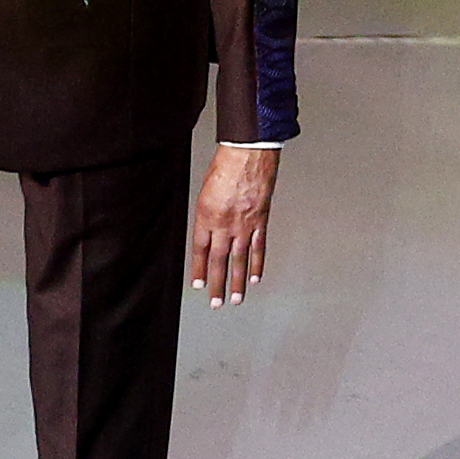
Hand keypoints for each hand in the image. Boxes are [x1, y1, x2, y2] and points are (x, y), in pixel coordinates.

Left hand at [188, 144, 276, 307]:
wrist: (248, 155)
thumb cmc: (226, 167)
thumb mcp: (205, 191)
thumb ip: (206, 215)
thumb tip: (207, 234)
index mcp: (206, 216)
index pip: (200, 250)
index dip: (199, 269)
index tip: (199, 285)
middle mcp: (224, 224)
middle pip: (219, 261)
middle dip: (216, 284)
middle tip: (216, 303)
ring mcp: (243, 225)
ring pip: (239, 260)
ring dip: (236, 282)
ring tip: (235, 299)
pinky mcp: (260, 222)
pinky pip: (258, 248)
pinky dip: (256, 265)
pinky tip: (254, 278)